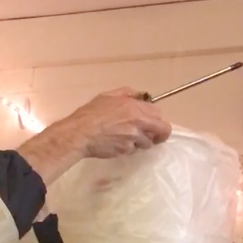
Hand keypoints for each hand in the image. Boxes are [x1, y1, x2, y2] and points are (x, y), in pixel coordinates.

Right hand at [55, 87, 171, 158]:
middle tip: (153, 137)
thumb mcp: (108, 96)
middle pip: (163, 130)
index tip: (153, 124)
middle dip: (160, 135)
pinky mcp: (127, 149)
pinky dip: (128, 148)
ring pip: (148, 143)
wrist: (80, 133)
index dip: (158, 120)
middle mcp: (138, 121)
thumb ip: (127, 93)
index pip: (159, 113)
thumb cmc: (91, 113)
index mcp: (134, 106)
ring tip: (127, 139)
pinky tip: (117, 144)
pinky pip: (134, 150)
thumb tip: (141, 95)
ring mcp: (134, 137)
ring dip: (141, 143)